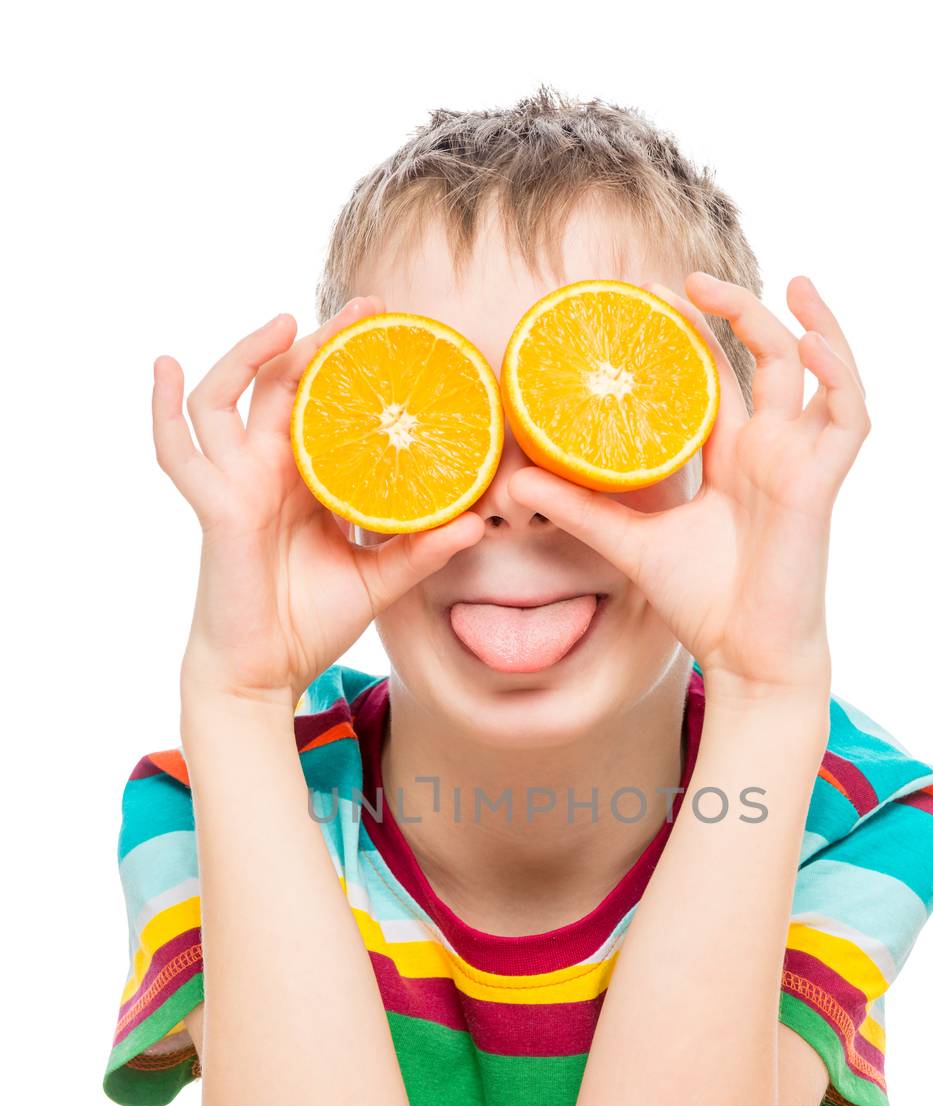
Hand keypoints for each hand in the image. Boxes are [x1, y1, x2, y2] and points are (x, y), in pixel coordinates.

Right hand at [153, 298, 485, 708]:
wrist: (266, 674)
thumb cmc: (310, 623)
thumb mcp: (380, 580)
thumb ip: (423, 550)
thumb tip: (478, 521)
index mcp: (306, 480)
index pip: (326, 406)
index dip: (351, 369)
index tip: (394, 335)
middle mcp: (267, 470)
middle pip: (283, 384)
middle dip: (319, 342)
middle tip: (367, 311)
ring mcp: (236, 482)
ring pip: (228, 396)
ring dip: (250, 353)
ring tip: (286, 322)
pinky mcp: (216, 505)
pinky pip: (179, 450)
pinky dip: (162, 407)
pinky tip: (161, 366)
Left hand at [508, 274, 870, 702]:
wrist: (744, 656)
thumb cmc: (701, 603)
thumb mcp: (629, 544)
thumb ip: (580, 508)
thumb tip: (513, 481)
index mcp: (731, 457)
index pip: (717, 376)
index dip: (693, 331)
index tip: (653, 294)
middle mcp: (770, 449)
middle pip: (765, 356)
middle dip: (735, 309)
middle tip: (687, 279)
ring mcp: (799, 461)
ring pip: (818, 370)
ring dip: (808, 322)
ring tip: (789, 282)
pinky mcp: (821, 483)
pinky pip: (848, 416)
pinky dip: (839, 375)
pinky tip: (814, 344)